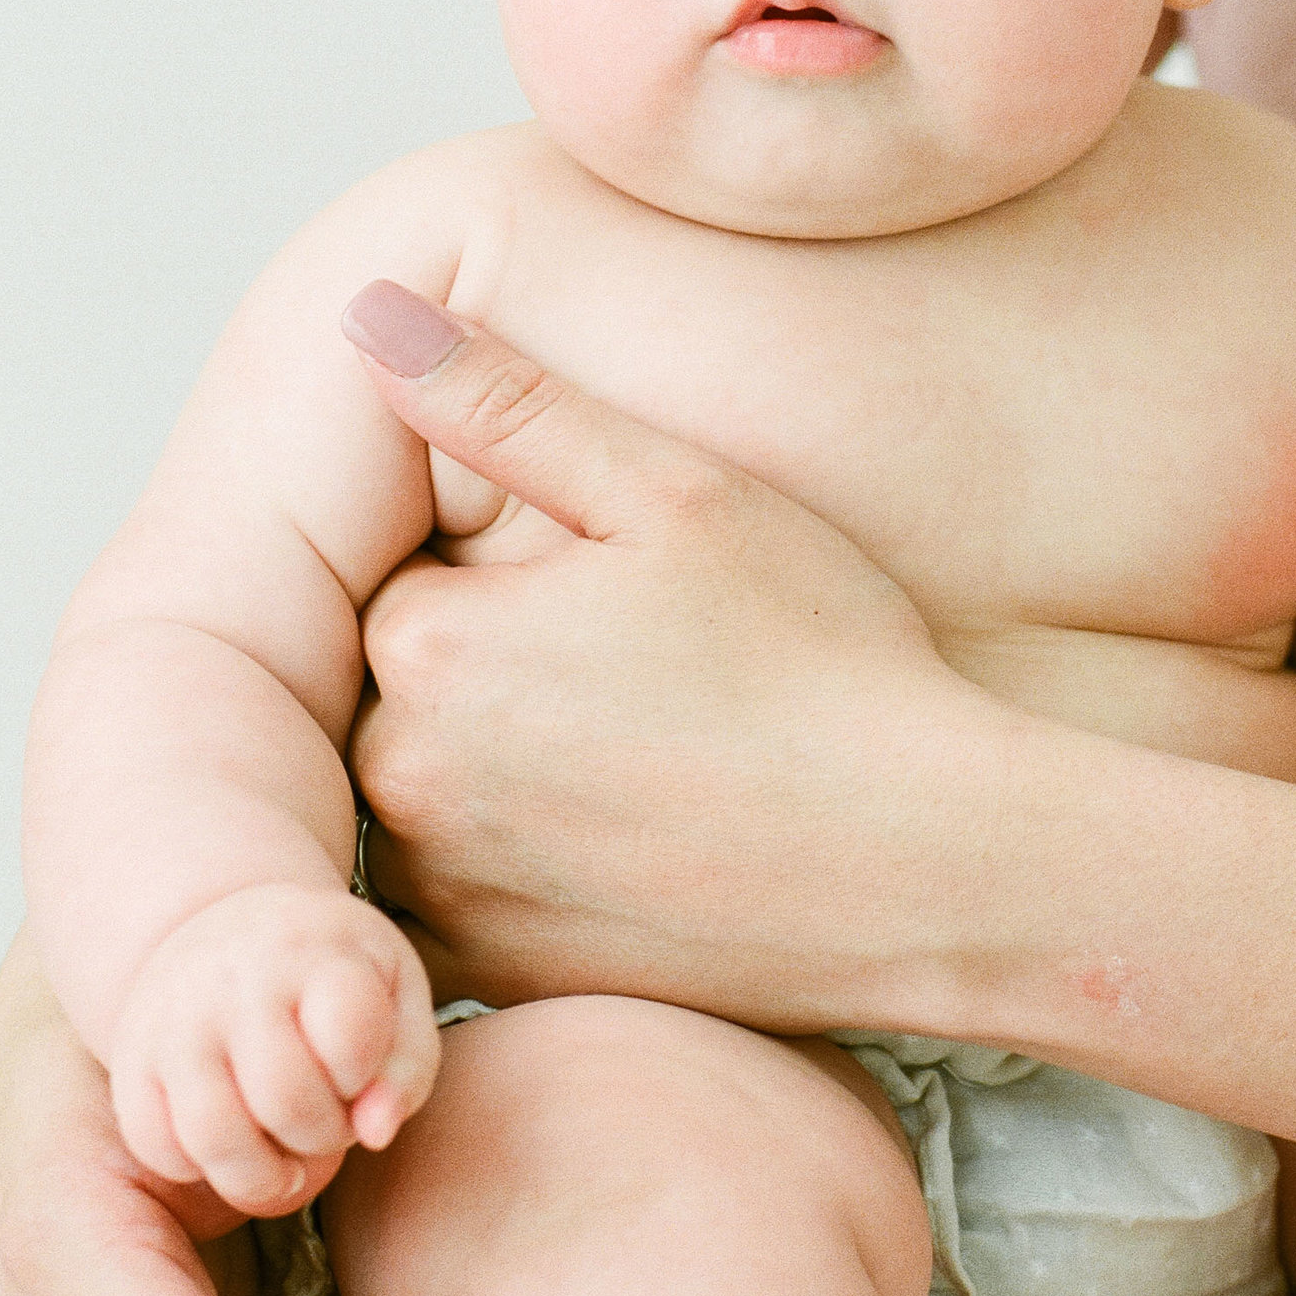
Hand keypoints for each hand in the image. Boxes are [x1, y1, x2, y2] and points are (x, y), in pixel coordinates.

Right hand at [109, 881, 438, 1215]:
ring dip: (264, 1176)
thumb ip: (404, 1070)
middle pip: (287, 1104)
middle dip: (322, 1136)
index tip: (355, 1068)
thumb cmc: (332, 977)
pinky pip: (155, 1146)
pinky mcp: (130, 1059)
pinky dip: (197, 1168)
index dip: (363, 1079)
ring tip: (284, 1161)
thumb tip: (374, 1135)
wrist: (232, 930)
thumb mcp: (395, 997)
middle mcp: (233, 980)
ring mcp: (172, 1020)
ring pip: (214, 1138)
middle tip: (325, 1120)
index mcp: (313, 951)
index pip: (349, 1045)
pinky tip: (231, 1139)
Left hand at [337, 284, 992, 1017]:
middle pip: (408, 699)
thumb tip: (365, 315)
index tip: (625, 610)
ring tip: (650, 772)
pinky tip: (632, 853)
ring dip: (502, 784)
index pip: (414, 587)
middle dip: (501, 684)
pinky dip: (523, 881)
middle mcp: (406, 782)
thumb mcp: (680, 497)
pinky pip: (459, 912)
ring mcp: (450, 896)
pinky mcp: (500, 980)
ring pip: (429, 804)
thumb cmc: (825, 668)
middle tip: (653, 693)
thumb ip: (506, 404)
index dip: (520, 588)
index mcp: (432, 646)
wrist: (930, 869)